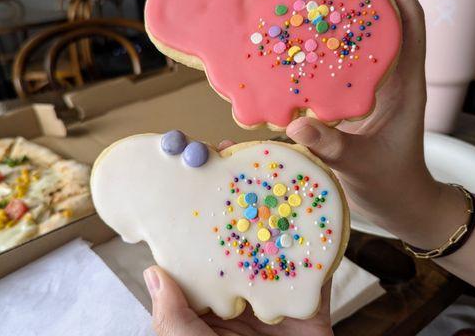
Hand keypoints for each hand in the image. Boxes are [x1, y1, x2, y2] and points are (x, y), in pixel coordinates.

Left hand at [145, 136, 332, 335]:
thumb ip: (171, 319)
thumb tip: (153, 272)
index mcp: (211, 300)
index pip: (203, 247)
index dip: (198, 210)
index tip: (194, 172)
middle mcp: (243, 289)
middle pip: (241, 233)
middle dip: (239, 193)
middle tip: (234, 154)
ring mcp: (278, 293)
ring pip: (278, 240)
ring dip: (279, 204)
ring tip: (274, 164)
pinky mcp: (311, 301)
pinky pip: (318, 266)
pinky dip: (321, 235)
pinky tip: (319, 202)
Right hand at [287, 0, 440, 245]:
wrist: (397, 200)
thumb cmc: (387, 182)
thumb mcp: (360, 165)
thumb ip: (331, 146)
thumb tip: (297, 124)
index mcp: (403, 81)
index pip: (405, 19)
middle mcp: (388, 73)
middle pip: (373, 13)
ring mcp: (370, 81)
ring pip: (353, 30)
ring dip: (328, 2)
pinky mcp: (353, 92)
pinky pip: (335, 54)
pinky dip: (316, 35)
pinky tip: (292, 31)